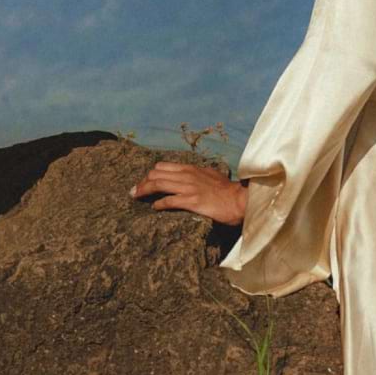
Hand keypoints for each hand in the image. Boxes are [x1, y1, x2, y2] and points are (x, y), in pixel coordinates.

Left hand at [130, 160, 248, 225]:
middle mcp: (188, 176)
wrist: (240, 200)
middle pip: (156, 174)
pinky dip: (158, 204)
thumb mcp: (211, 175)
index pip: (163, 166)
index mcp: (191, 169)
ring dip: (144, 190)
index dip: (150, 174)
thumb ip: (198, 174)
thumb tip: (191, 175)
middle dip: (142, 182)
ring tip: (136, 197)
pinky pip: (169, 201)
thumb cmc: (228, 190)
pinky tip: (154, 207)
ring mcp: (189, 188)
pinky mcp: (192, 201)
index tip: (144, 182)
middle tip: (135, 191)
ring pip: (158, 184)